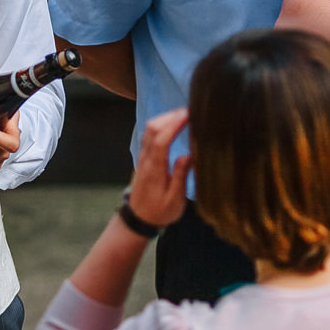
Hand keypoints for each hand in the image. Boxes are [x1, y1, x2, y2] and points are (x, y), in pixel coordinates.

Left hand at [128, 108, 191, 226]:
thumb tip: (188, 154)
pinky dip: (160, 124)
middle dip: (170, 115)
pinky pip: (148, 134)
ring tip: (184, 114)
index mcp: (154, 169)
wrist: (138, 220)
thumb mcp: (174, 200)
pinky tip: (172, 123)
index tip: (190, 114)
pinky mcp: (143, 158)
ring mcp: (142, 157)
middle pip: (152, 128)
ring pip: (148, 129)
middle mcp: (145, 159)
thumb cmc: (159, 212)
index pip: (161, 139)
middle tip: (191, 110)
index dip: (175, 124)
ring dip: (165, 117)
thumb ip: (180, 176)